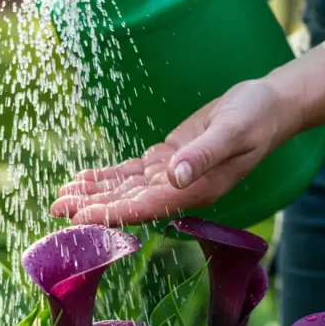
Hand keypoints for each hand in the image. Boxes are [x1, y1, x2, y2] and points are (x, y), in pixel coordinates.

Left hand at [51, 78, 302, 225]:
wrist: (269, 108)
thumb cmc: (256, 119)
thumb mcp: (233, 132)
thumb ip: (204, 154)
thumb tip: (176, 176)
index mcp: (195, 190)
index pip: (145, 206)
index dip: (111, 213)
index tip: (81, 218)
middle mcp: (179, 189)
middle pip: (128, 203)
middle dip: (92, 207)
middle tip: (56, 209)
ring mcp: (172, 176)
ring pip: (124, 190)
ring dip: (92, 194)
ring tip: (60, 198)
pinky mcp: (167, 160)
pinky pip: (130, 174)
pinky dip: (106, 177)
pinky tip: (83, 180)